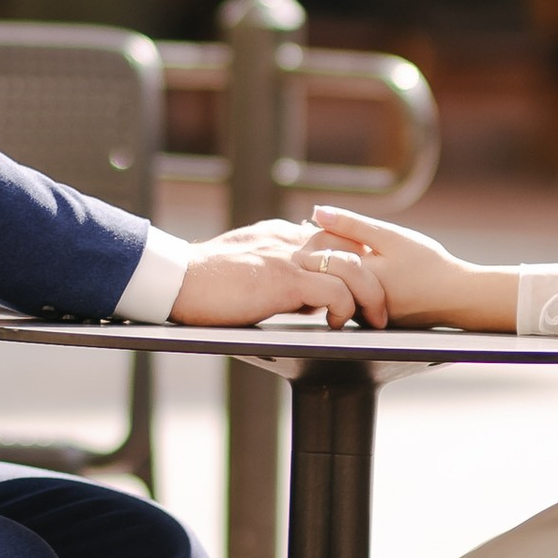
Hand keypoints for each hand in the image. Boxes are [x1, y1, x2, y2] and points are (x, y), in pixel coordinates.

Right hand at [169, 218, 387, 329]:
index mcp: (279, 234)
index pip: (330, 239)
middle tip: (380, 306)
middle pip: (350, 248)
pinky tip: (340, 323)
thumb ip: (276, 271)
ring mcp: (287, 257)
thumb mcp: (245, 266)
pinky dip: (345, 307)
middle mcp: (288, 240)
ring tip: (373, 318)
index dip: (353, 262)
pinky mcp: (283, 280)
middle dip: (373, 277)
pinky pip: (333, 290)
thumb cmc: (203, 282)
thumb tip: (303, 296)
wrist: (177, 280)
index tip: (365, 284)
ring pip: (351, 267)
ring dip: (370, 294)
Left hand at [300, 208, 517, 332]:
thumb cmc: (428, 264)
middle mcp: (353, 303)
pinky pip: (353, 299)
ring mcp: (362, 316)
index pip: (318, 259)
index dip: (317, 240)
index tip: (325, 231)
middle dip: (327, 255)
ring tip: (359, 256)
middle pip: (325, 275)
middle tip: (342, 242)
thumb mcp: (391, 237)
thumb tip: (317, 211)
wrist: (458, 297)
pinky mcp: (372, 322)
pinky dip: (355, 284)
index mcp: (354, 280)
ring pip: (338, 288)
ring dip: (340, 270)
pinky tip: (372, 273)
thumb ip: (352, 224)